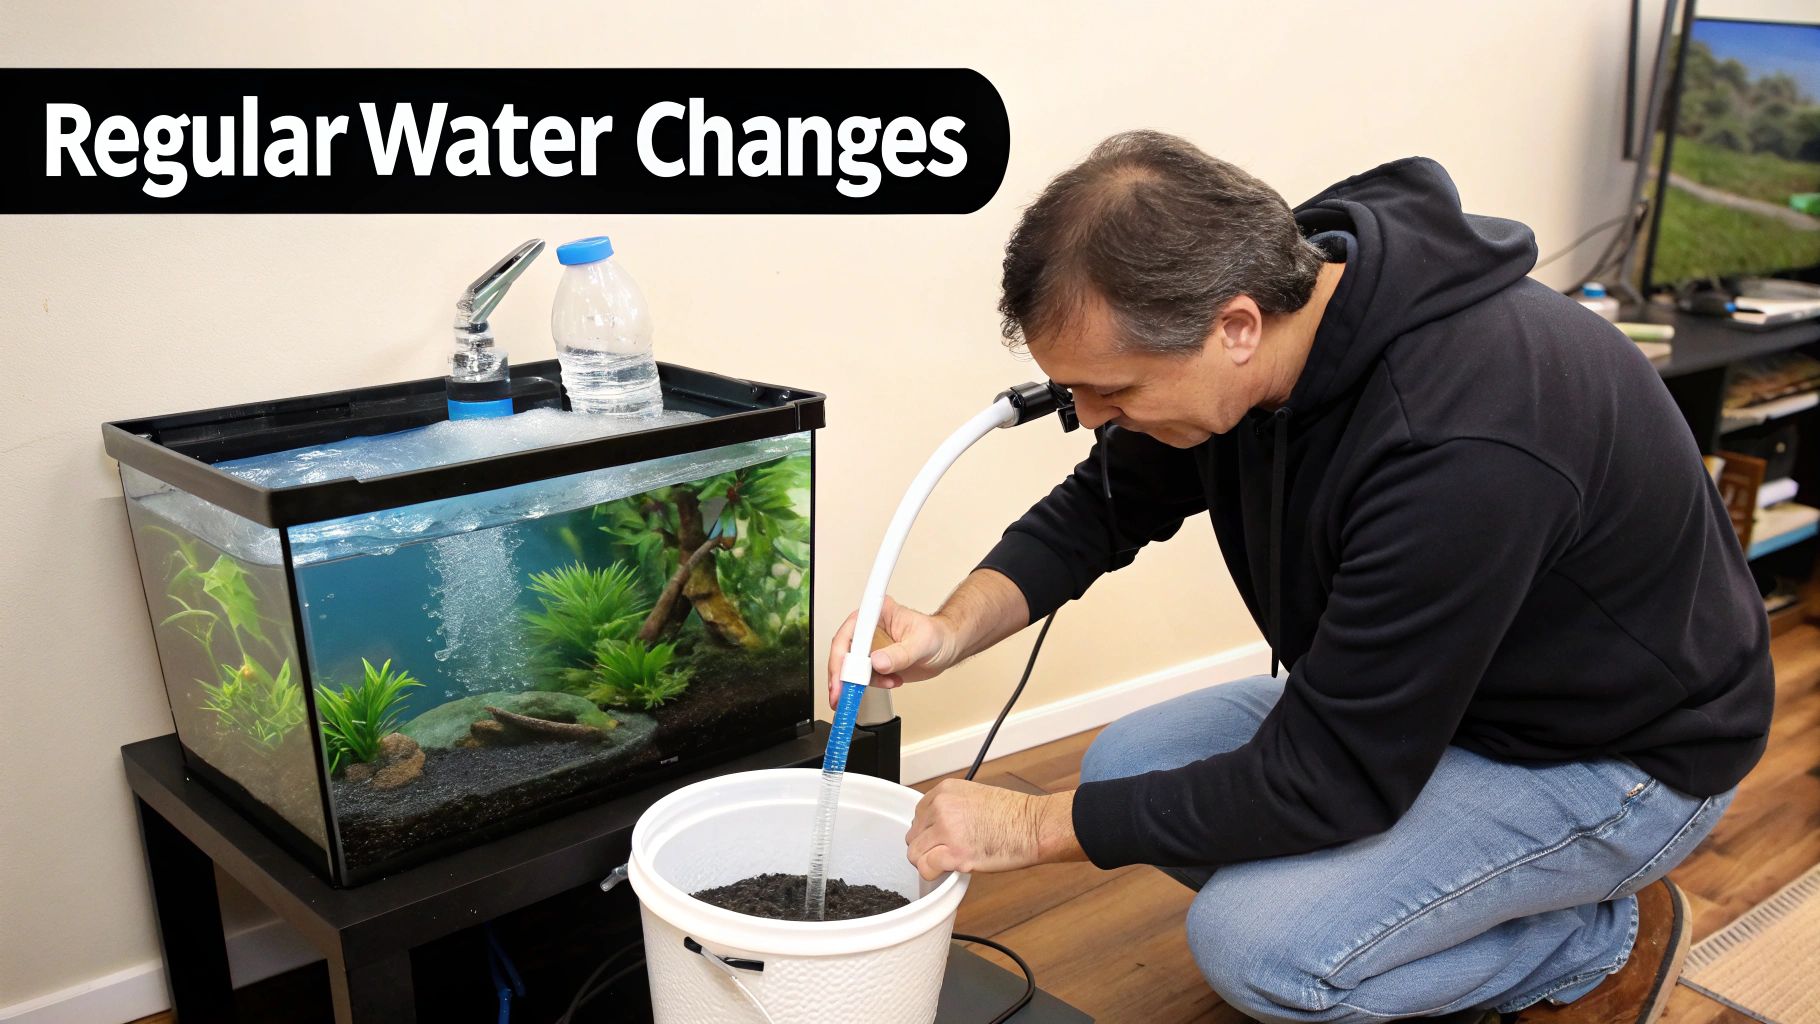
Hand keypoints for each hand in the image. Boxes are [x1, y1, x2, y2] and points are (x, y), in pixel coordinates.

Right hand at [826, 596, 962, 707]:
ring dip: (861, 682)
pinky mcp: (874, 662)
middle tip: (842, 694)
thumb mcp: (921, 643)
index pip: (850, 632)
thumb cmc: (937, 635)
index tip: (843, 674)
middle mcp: (869, 629)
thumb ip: (899, 654)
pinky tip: (892, 681)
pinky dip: (874, 685)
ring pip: (850, 667)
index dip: (841, 654)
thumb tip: (877, 662)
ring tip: (887, 682)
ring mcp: (871, 646)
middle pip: (843, 651)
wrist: (946, 648)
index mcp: (877, 613)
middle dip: (841, 675)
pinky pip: (863, 677)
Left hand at [905, 780, 1083, 879]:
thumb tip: (936, 827)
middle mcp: (942, 807)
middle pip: (914, 835)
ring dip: (929, 861)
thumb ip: (951, 808)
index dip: (928, 831)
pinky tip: (950, 870)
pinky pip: (926, 868)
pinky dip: (934, 873)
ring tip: (949, 862)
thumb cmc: (1014, 814)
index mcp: (945, 790)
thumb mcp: (975, 797)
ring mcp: (947, 830)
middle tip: (948, 852)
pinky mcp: (955, 854)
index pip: (917, 815)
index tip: (941, 838)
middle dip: (928, 847)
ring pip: (915, 854)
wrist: (1035, 826)